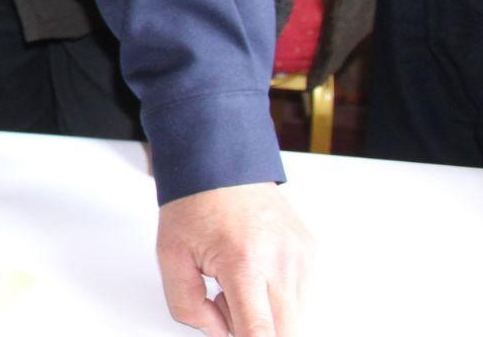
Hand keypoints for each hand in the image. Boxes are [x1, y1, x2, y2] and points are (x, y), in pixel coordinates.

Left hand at [157, 183, 312, 334]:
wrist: (220, 163)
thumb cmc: (195, 203)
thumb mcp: (170, 255)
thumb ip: (187, 305)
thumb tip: (218, 333)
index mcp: (243, 261)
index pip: (261, 331)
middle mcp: (282, 260)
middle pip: (286, 331)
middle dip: (255, 330)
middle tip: (225, 299)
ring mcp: (302, 257)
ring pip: (296, 319)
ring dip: (268, 315)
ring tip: (239, 281)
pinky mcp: (312, 254)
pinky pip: (302, 298)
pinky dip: (279, 299)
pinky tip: (256, 274)